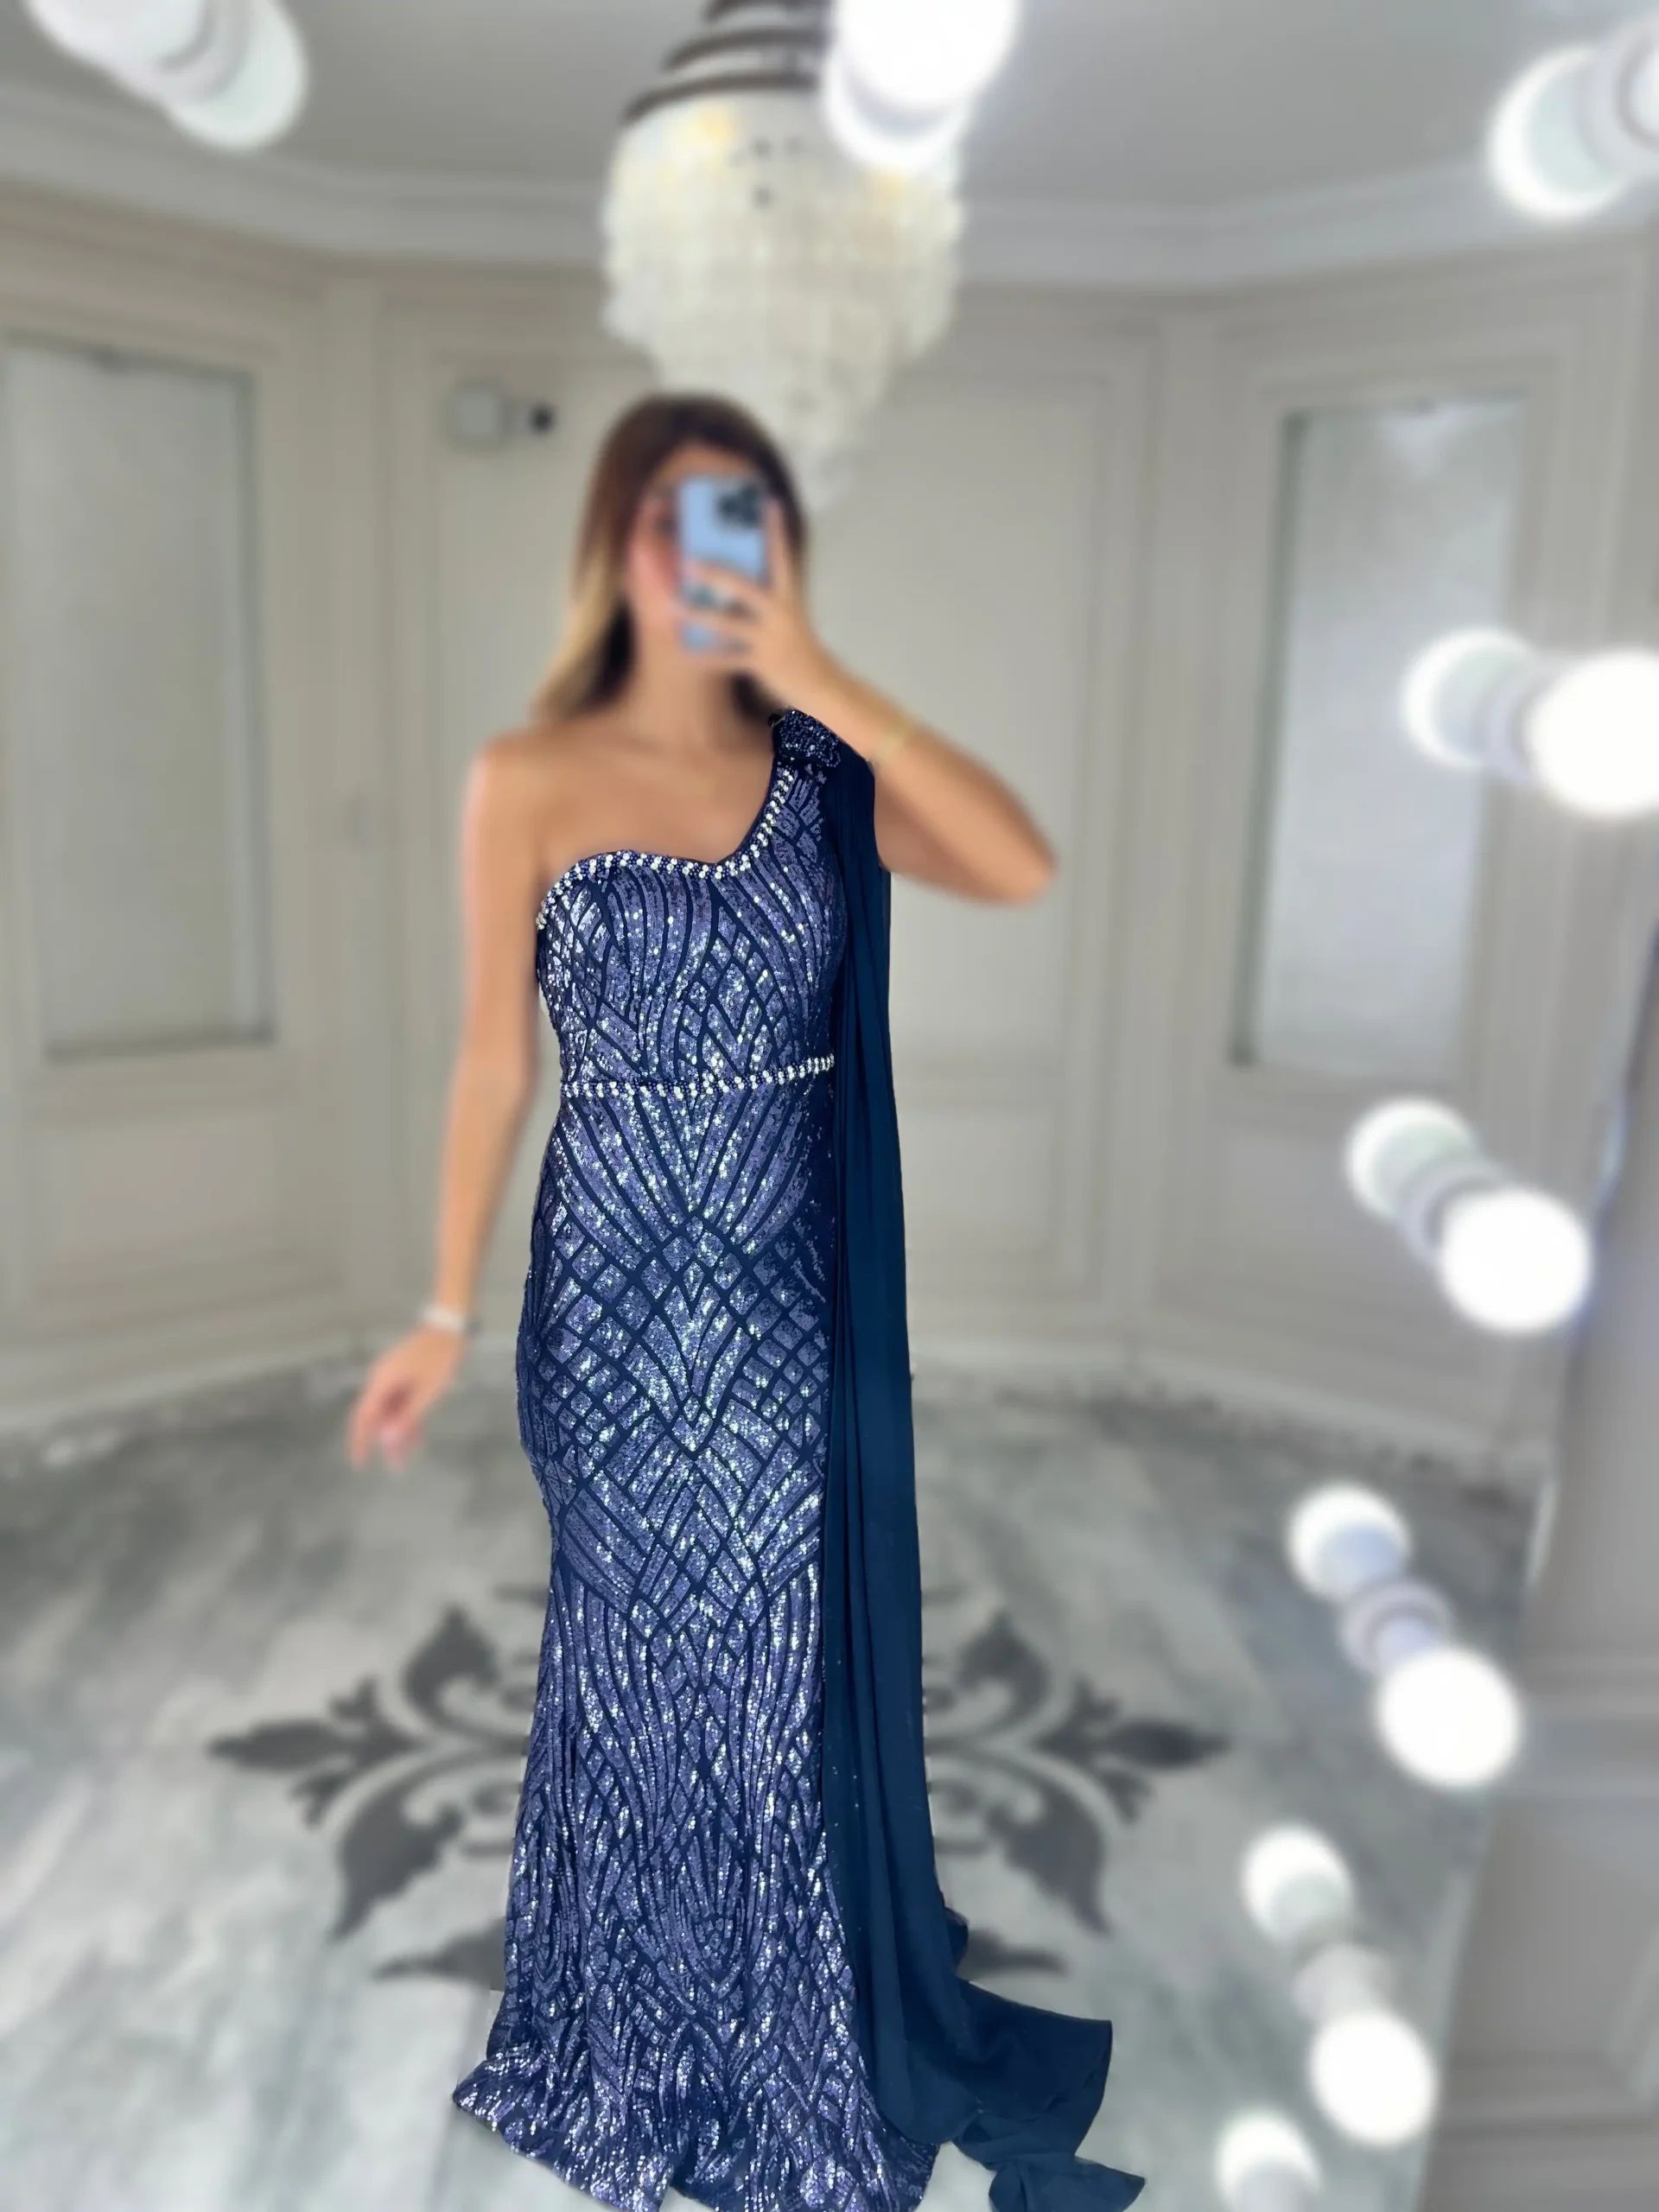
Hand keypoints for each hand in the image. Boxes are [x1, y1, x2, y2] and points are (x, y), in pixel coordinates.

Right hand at [346, 1325, 467, 1471]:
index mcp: (381, 1382)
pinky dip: (407, 1418)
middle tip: (395, 1467)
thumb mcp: (427, 1392)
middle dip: (384, 1442)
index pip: (363, 1417)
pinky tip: (416, 1437)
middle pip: (377, 1417)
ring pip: (390, 1412)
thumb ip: (407, 1417)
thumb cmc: (440, 1358)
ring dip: (398, 1433)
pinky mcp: (403, 1377)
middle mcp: (381, 1381)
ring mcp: (392, 1378)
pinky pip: (401, 1403)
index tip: (360, 1463)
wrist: (450, 1327)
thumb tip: (387, 1441)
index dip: (360, 1441)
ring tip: (408, 1458)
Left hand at [680, 498, 835, 702]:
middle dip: (714, 574)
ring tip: (674, 606)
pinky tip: (684, 652)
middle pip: (744, 588)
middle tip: (688, 562)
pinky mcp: (761, 662)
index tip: (768, 503)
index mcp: (788, 596)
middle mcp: (780, 612)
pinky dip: (704, 656)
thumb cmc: (795, 643)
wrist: (818, 682)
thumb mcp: (788, 614)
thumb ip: (764, 595)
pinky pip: (726, 659)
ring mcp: (770, 638)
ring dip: (699, 615)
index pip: (782, 557)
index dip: (775, 531)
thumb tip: (728, 580)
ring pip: (728, 624)